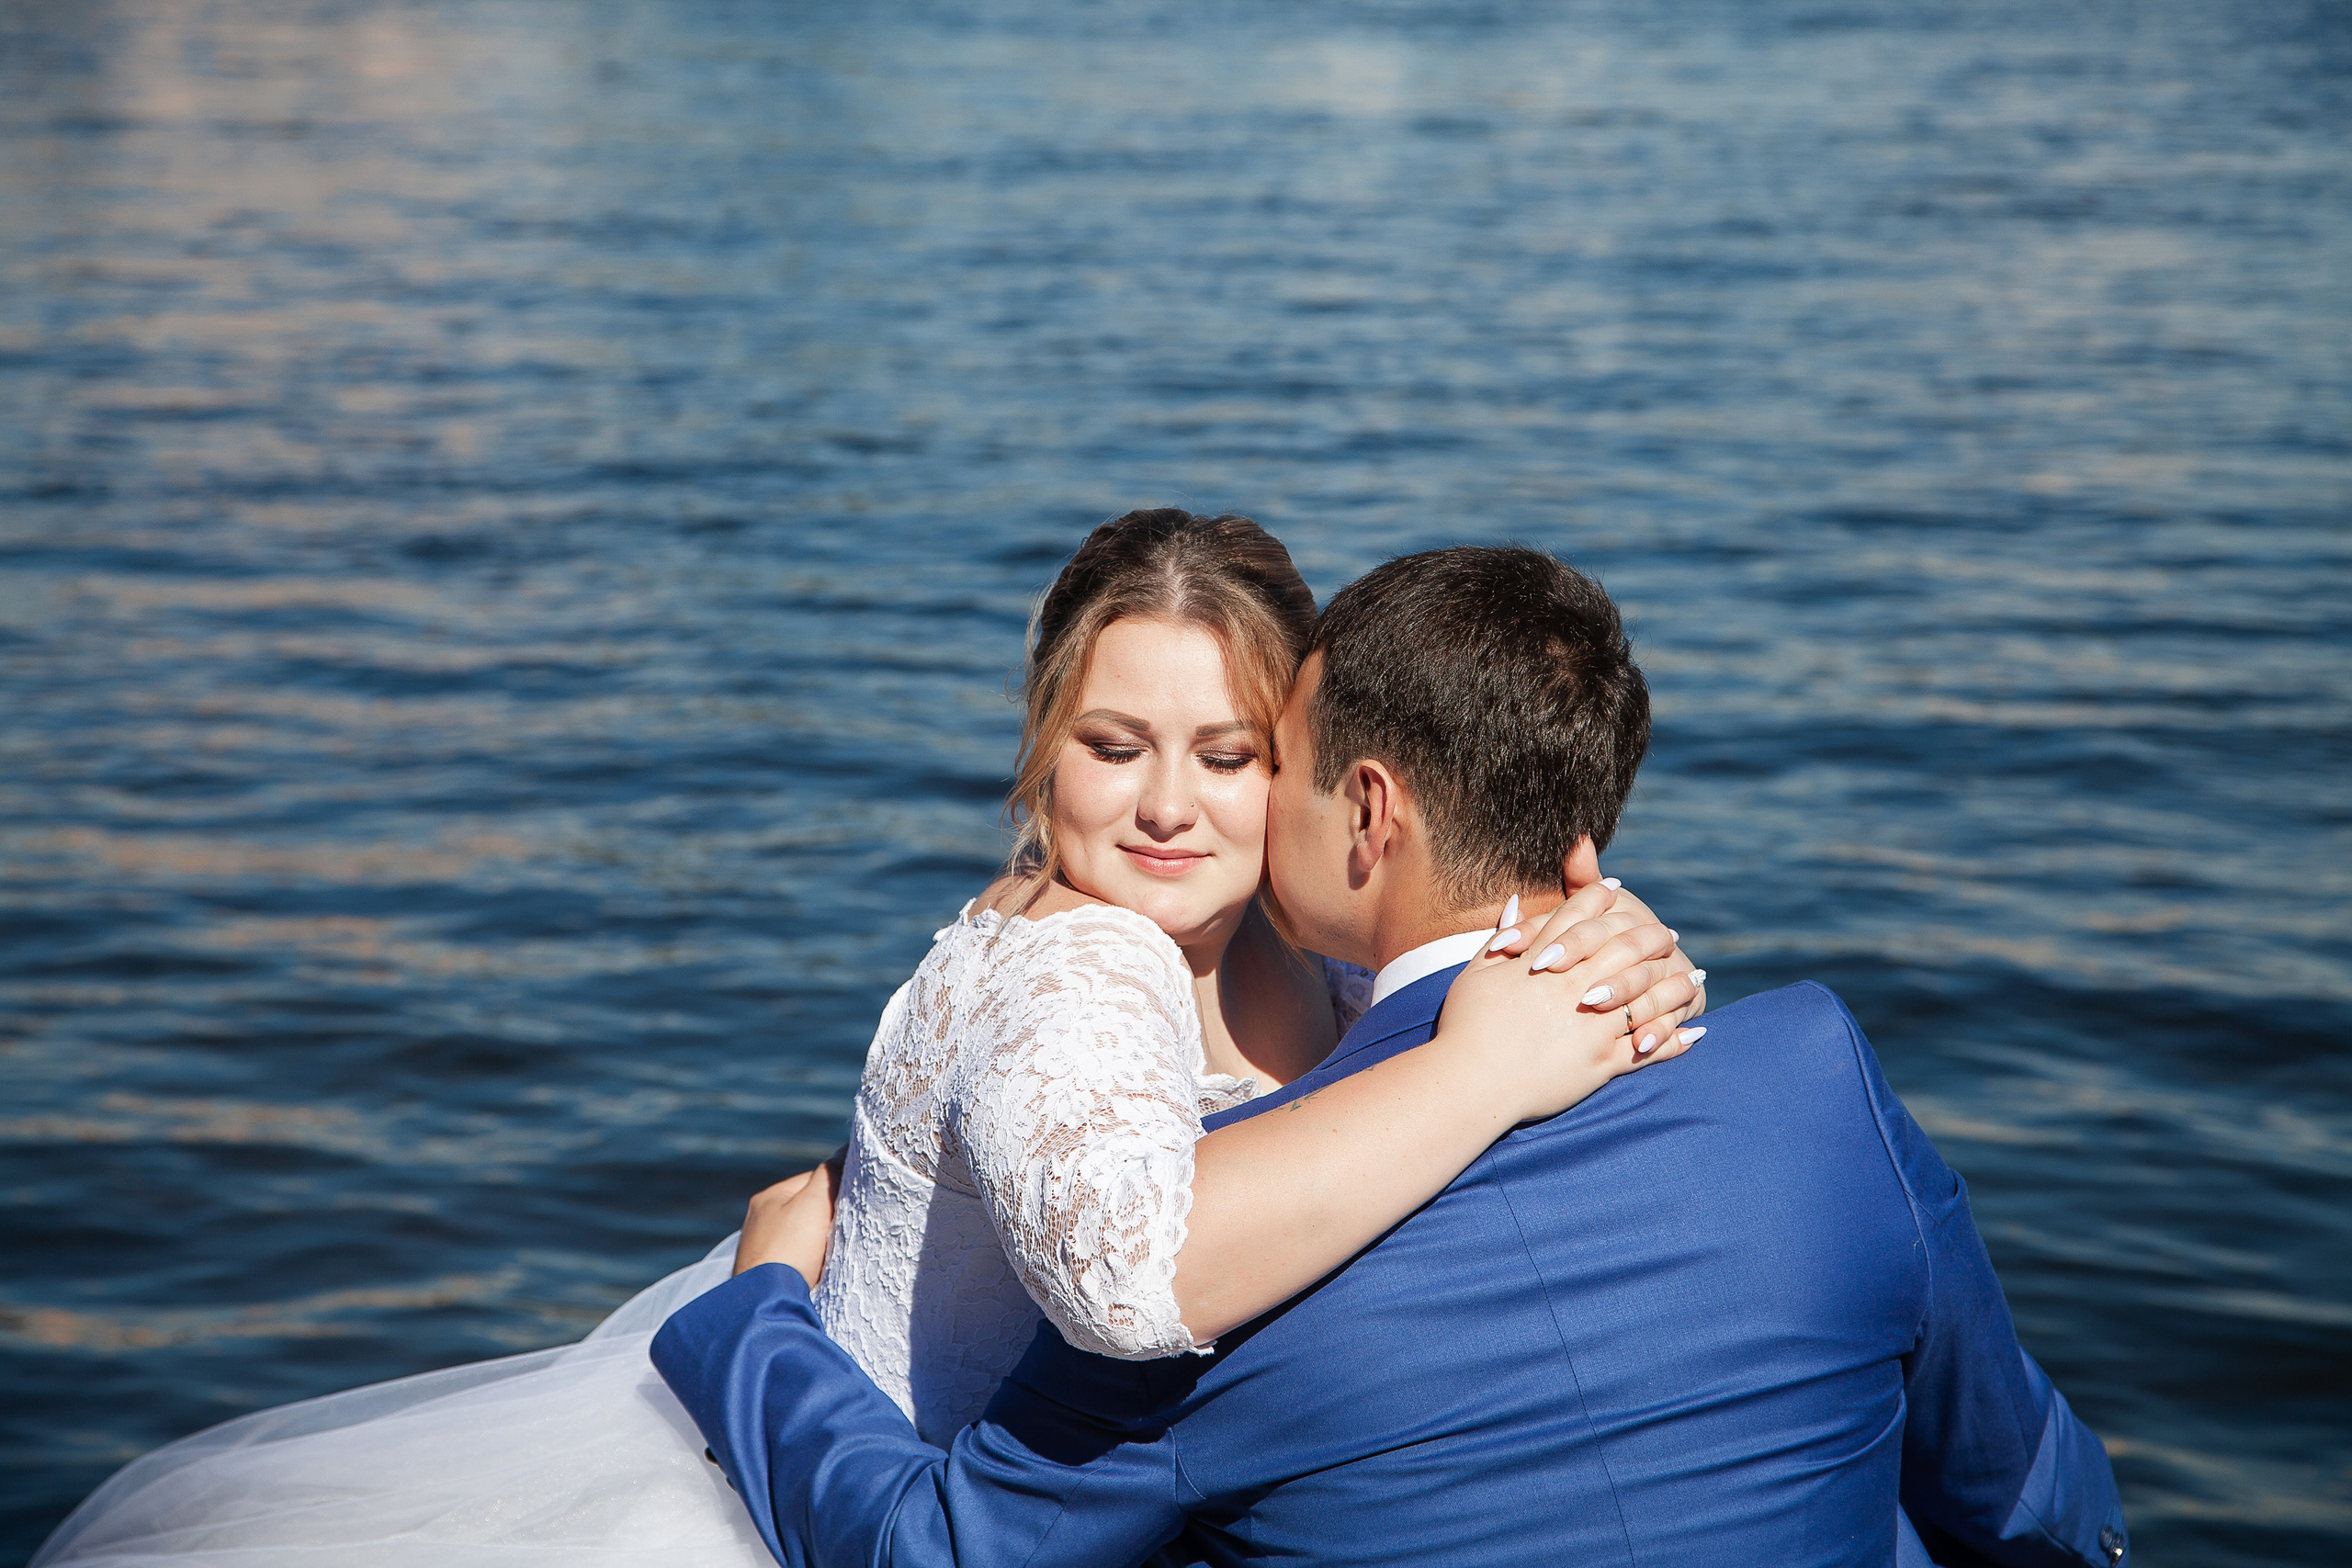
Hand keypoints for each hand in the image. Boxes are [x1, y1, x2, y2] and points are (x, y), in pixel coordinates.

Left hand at [733, 1148, 845, 1285]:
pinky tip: (818, 1272)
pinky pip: (795, 1260)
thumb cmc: (790, 1250)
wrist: (767, 1303)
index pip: (811, 1180)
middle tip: (846, 1229)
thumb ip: (829, 1176)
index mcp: (768, 1198)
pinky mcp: (765, 1276)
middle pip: (806, 1210)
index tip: (854, 1203)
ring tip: (833, 1254)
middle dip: (827, 1218)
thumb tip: (843, 1152)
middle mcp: (759, 1221)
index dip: (837, 1188)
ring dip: (818, 1243)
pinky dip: (809, 1263)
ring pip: (801, 1237)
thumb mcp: (813, 1204)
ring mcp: (760, 1250)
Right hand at [1439, 883, 1707, 1123]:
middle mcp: (1575, 989)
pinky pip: (1646, 1049)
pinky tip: (1692, 1032)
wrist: (1470, 1082)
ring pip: (1645, 997)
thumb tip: (1515, 903)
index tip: (1615, 889)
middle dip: (1649, 937)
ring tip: (1693, 978)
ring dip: (1673, 986)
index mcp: (1544, 964)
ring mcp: (1592, 1027)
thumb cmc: (1466, 1028)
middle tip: (1665, 935)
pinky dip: (1672, 1040)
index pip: (1577, 918)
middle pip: (1624, 950)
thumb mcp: (1475, 974)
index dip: (1598, 898)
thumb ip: (1501, 937)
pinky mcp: (1600, 1064)